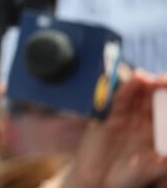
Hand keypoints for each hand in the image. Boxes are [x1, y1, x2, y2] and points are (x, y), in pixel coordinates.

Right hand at [57, 71, 166, 187]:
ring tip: (147, 78)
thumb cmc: (124, 179)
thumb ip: (155, 165)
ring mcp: (130, 118)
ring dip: (145, 84)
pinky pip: (122, 99)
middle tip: (162, 81)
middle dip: (161, 88)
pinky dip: (128, 89)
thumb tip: (164, 158)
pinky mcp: (112, 116)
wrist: (96, 180)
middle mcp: (147, 124)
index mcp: (160, 137)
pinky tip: (135, 80)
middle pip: (157, 100)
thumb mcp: (143, 172)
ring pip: (141, 96)